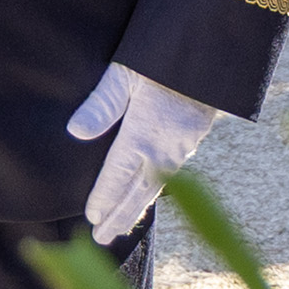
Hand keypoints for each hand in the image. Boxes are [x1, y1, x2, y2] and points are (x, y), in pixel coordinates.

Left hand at [66, 63, 219, 241]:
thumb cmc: (165, 57)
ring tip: (122, 225)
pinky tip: (150, 191)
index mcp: (142, 136)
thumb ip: (101, 104)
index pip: (116, 177)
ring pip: (156, 186)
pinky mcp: (195, 137)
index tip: (91, 218)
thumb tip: (75, 132)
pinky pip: (171, 174)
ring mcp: (183, 146)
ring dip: (137, 207)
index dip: (103, 198)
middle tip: (102, 239)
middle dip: (119, 217)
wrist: (214, 50)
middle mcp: (164, 149)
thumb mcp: (126, 73)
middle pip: (137, 193)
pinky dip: (156, 189)